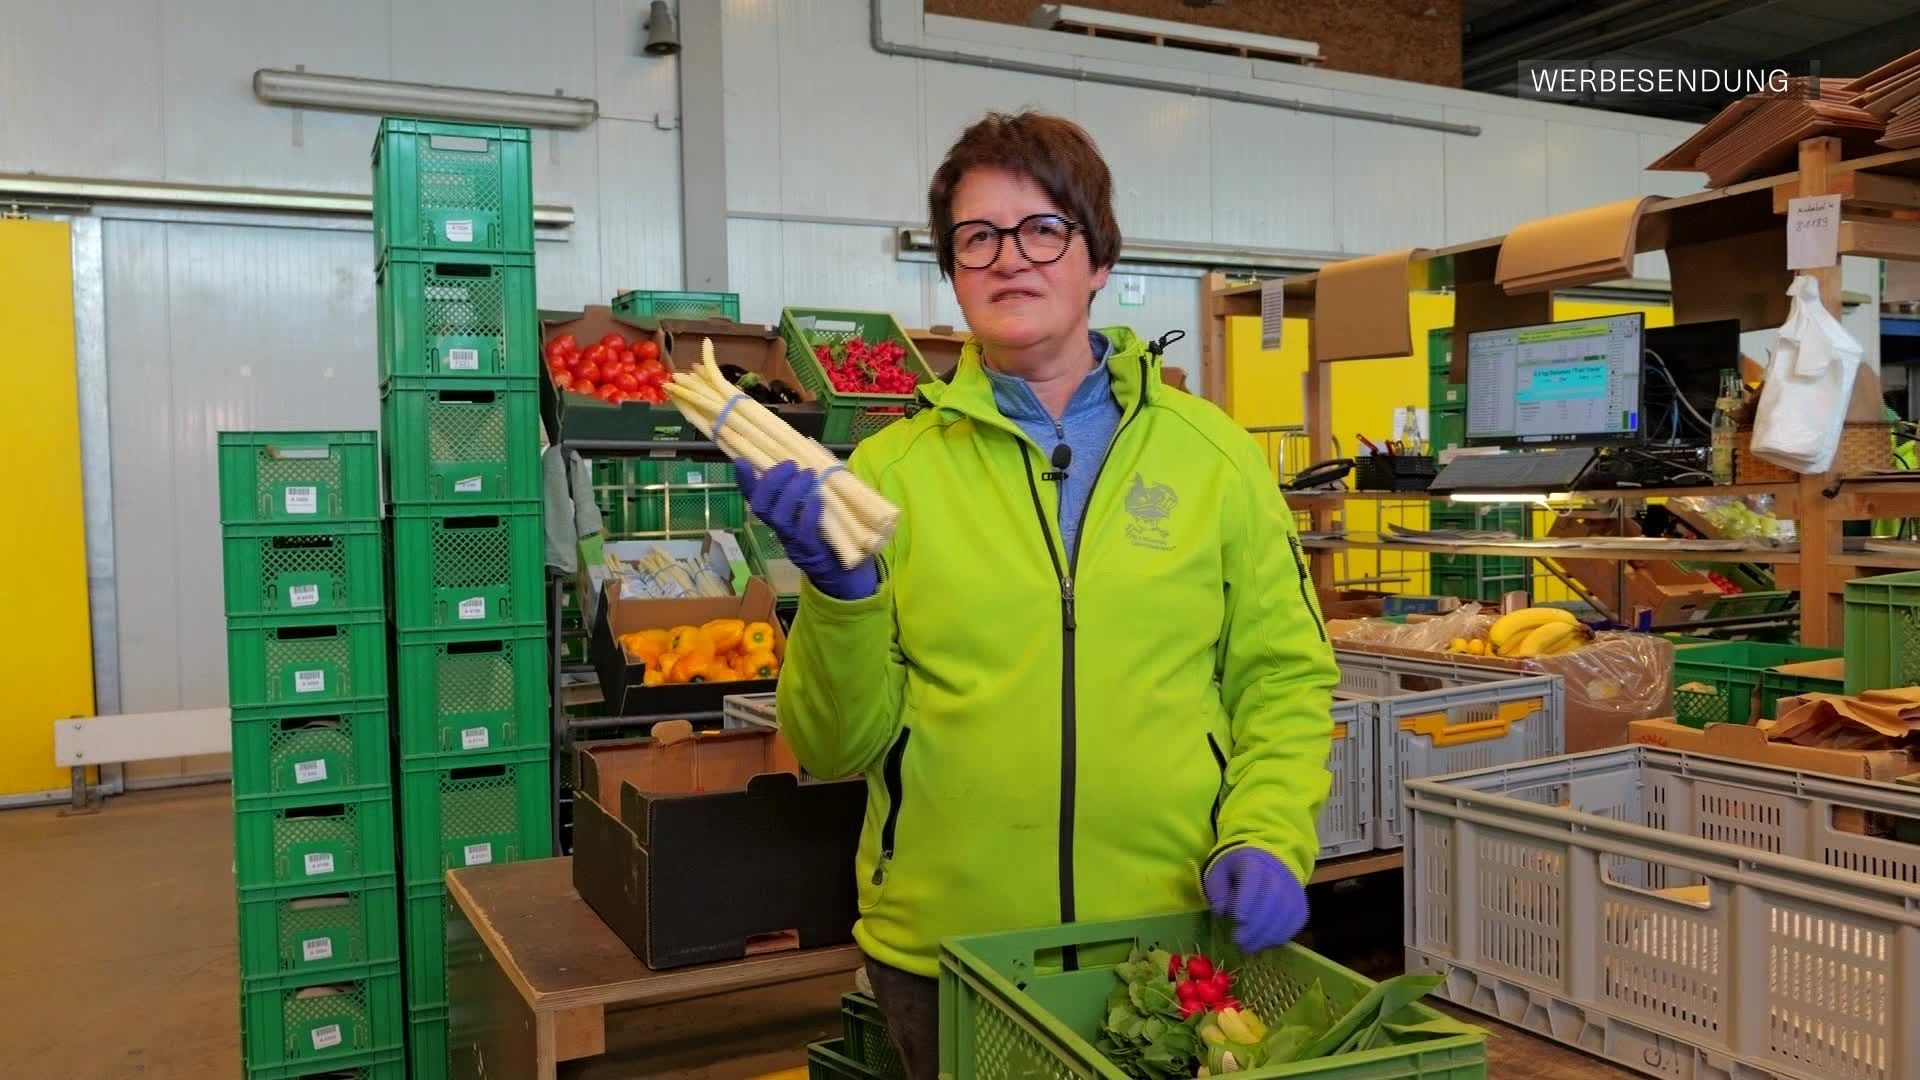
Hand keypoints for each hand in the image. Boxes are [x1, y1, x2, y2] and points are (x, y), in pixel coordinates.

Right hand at [735, 459, 878, 601]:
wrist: (847, 574)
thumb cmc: (834, 533)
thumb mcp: (823, 502)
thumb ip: (815, 480)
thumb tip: (812, 450)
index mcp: (779, 515)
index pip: (754, 497)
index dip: (745, 480)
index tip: (741, 461)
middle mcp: (780, 529)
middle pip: (761, 506)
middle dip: (771, 481)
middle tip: (790, 465)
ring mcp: (793, 542)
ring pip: (778, 517)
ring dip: (790, 492)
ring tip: (808, 475)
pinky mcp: (811, 553)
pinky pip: (803, 532)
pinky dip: (808, 512)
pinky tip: (818, 499)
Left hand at [1204, 847, 1307, 953]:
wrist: (1267, 864)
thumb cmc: (1238, 873)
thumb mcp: (1218, 875)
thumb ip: (1217, 893)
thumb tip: (1222, 912)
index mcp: (1253, 862)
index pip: (1253, 877)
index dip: (1247, 899)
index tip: (1238, 918)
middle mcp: (1278, 873)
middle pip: (1272, 897)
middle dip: (1256, 923)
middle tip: (1239, 940)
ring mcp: (1293, 890)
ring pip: (1285, 913)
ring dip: (1266, 934)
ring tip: (1248, 947)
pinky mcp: (1300, 906)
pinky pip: (1294, 923)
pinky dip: (1279, 936)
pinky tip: (1263, 943)